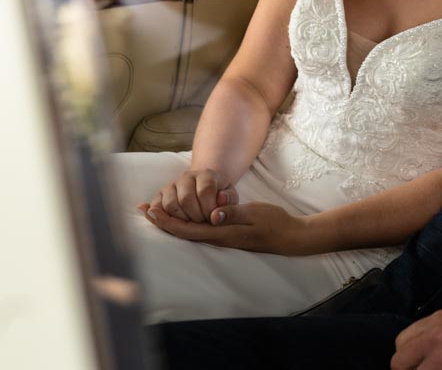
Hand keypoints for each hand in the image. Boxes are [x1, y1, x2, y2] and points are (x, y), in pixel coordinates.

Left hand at [141, 201, 314, 255]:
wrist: (289, 236)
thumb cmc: (274, 222)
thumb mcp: (255, 213)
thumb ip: (234, 213)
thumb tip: (213, 215)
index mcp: (222, 233)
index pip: (187, 229)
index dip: (167, 221)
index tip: (151, 211)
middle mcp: (218, 238)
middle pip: (183, 232)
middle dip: (162, 222)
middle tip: (143, 210)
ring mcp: (222, 238)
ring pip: (189, 231)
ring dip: (171, 222)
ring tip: (155, 212)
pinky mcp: (226, 235)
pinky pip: (199, 230)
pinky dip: (185, 223)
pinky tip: (182, 217)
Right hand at [144, 169, 237, 223]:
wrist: (206, 189)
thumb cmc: (220, 195)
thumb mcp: (230, 196)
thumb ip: (229, 200)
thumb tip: (220, 204)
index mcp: (206, 174)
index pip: (205, 191)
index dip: (210, 208)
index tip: (214, 217)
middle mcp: (186, 176)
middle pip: (186, 199)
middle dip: (196, 216)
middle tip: (203, 221)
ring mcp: (171, 184)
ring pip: (170, 204)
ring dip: (182, 219)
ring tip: (193, 220)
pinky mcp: (159, 195)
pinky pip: (157, 208)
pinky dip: (165, 218)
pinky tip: (179, 221)